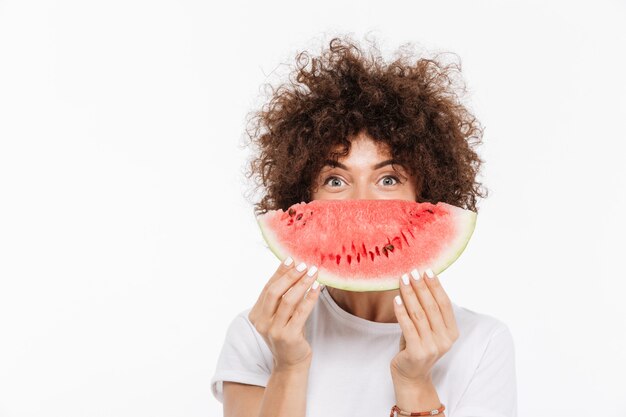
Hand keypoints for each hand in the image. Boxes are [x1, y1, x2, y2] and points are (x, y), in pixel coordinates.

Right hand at [247, 256, 321, 371]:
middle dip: (290, 276)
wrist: (291, 363)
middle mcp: (261, 323)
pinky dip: (310, 297)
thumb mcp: (279, 316)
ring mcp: (274, 331)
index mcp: (256, 315)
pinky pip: (301, 312)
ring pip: (288, 300)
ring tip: (313, 272)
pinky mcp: (289, 336)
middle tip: (303, 264)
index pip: (267, 288)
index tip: (290, 258)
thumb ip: (280, 298)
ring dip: (302, 283)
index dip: (279, 272)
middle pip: (275, 292)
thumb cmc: (287, 334)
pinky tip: (317, 287)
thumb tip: (293, 268)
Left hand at [390, 268, 458, 384]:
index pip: (445, 304)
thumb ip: (427, 311)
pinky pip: (407, 326)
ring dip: (409, 294)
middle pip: (431, 307)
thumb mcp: (427, 328)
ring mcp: (432, 347)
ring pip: (419, 314)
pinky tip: (396, 299)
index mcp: (452, 332)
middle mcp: (445, 340)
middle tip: (412, 272)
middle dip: (421, 287)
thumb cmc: (417, 346)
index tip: (427, 270)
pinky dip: (401, 311)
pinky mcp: (417, 352)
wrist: (411, 376)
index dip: (436, 286)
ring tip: (402, 280)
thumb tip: (419, 281)